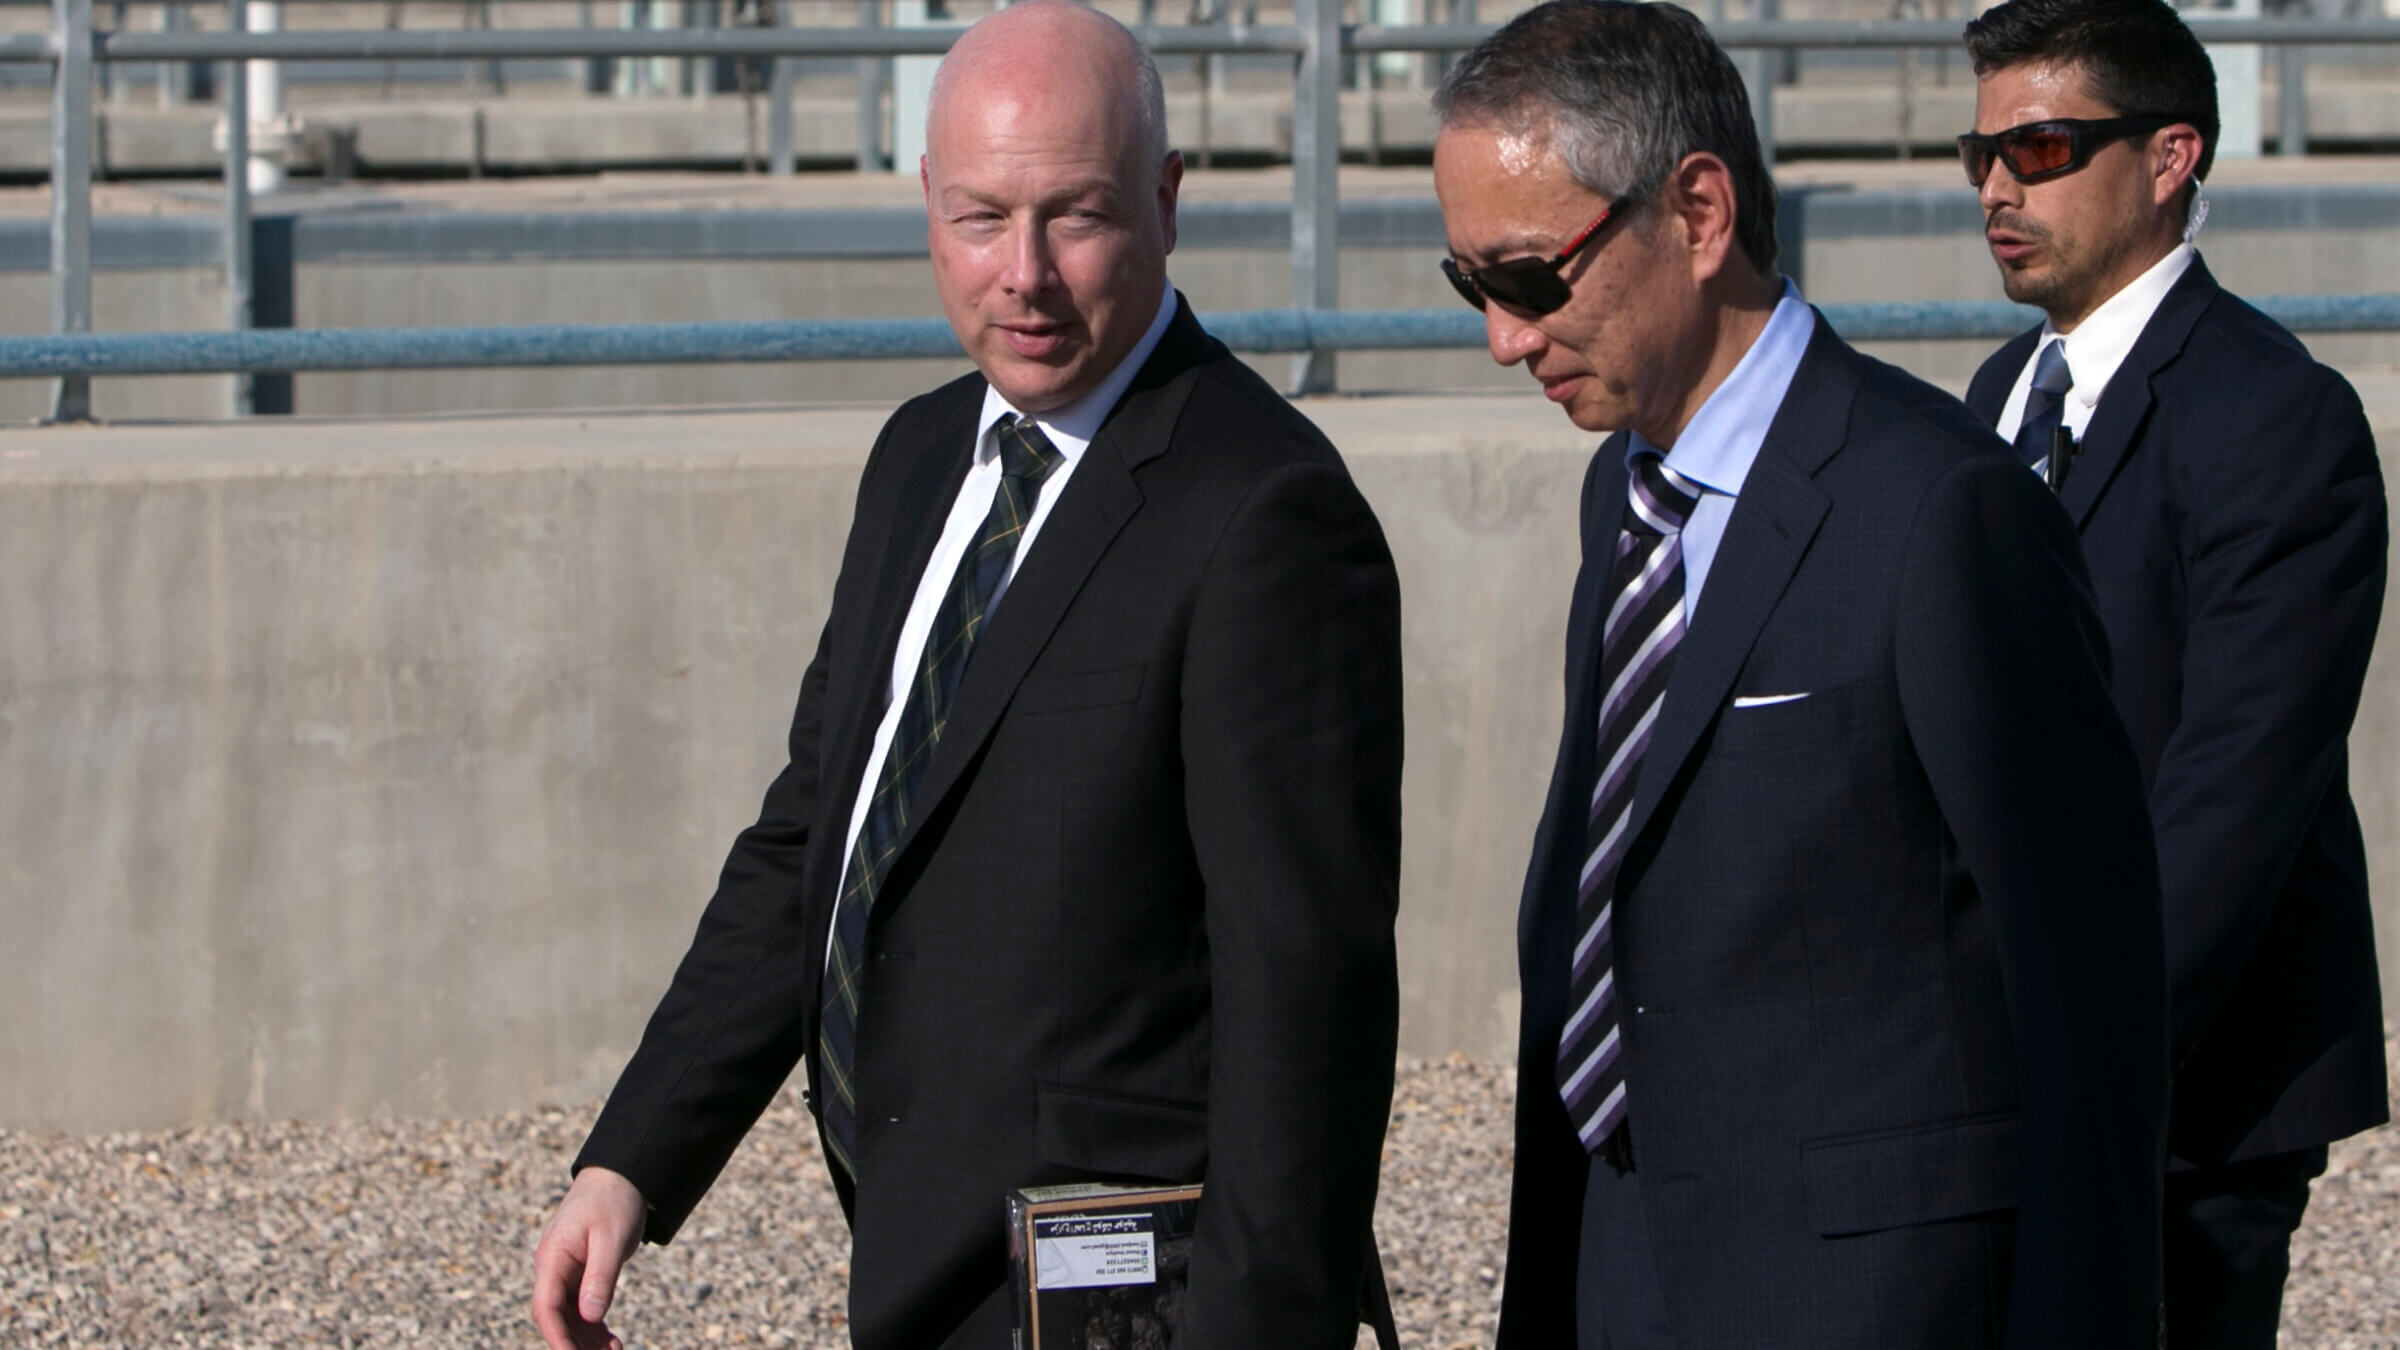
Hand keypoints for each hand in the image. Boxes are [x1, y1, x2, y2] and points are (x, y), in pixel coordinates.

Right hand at [530, 1166, 646, 1349]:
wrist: (619, 1177)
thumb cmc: (614, 1202)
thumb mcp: (611, 1239)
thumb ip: (600, 1278)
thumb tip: (591, 1317)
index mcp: (553, 1257)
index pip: (546, 1306)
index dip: (558, 1337)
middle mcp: (552, 1268)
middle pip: (556, 1317)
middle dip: (574, 1344)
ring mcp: (563, 1272)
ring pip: (569, 1317)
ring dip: (587, 1339)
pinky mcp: (578, 1275)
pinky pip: (581, 1308)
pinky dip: (594, 1326)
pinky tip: (611, 1341)